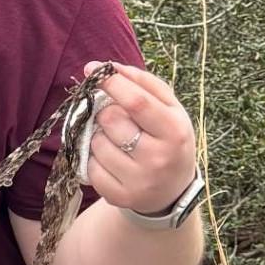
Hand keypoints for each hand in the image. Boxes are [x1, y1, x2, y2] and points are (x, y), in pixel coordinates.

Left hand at [81, 63, 198, 214]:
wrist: (171, 191)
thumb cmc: (167, 140)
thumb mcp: (170, 110)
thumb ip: (145, 84)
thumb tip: (112, 67)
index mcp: (175, 131)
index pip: (137, 102)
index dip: (111, 82)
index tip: (94, 70)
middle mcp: (158, 158)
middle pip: (111, 120)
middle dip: (105, 112)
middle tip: (116, 118)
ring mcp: (138, 181)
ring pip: (96, 143)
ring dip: (99, 136)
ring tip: (118, 143)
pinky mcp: (119, 196)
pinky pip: (90, 166)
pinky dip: (94, 159)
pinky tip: (112, 162)